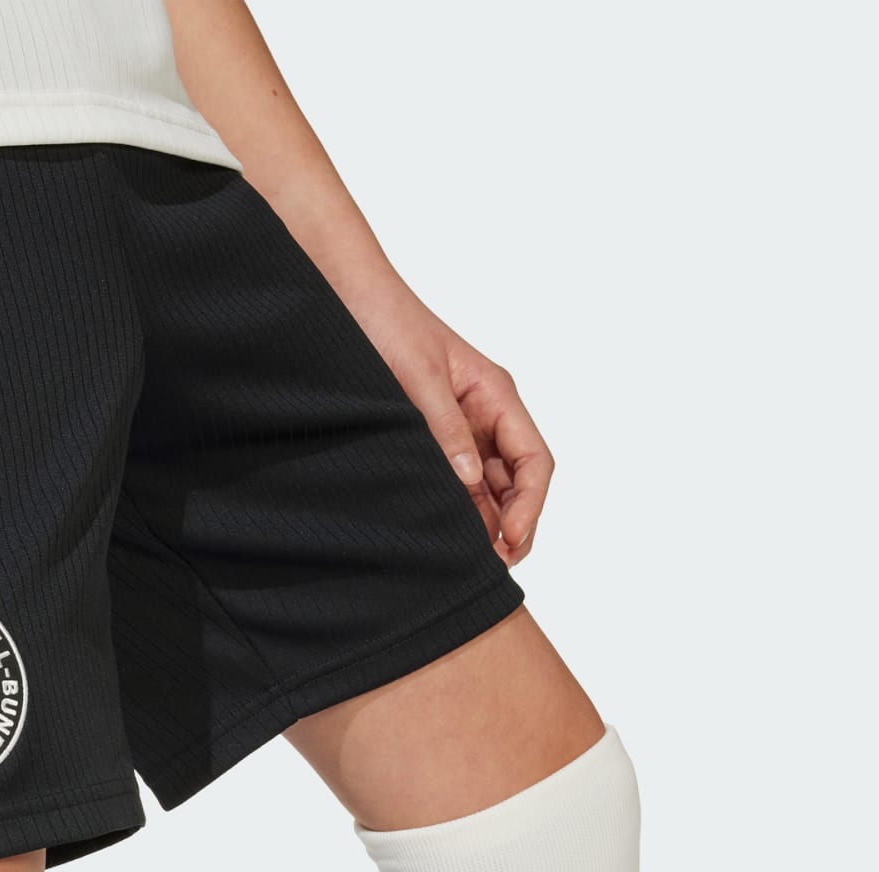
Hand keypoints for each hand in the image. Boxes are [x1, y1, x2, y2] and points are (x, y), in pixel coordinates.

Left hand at [348, 281, 553, 564]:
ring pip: (486, 489)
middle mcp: (484, 415)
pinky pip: (453, 482)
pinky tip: (439, 534)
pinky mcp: (428, 439)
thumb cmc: (385, 322)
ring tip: (463, 560)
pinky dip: (454, 510)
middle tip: (488, 567)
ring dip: (482, 524)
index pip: (534, 460)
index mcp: (495, 395)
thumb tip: (470, 483)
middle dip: (511, 526)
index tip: (509, 541)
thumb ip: (445, 430)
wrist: (345, 296)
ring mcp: (458, 430)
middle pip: (516, 483)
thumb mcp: (418, 378)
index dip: (529, 506)